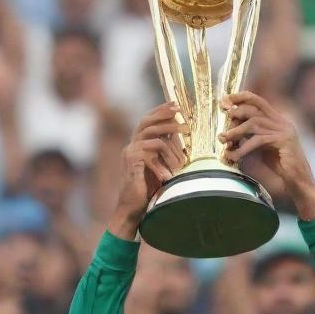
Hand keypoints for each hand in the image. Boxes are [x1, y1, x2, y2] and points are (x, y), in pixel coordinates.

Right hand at [109, 103, 186, 238]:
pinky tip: (168, 177)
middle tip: (181, 113)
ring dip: (170, 139)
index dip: (161, 111)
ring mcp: (129, 152)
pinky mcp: (131, 162)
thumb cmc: (148, 190)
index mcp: (138, 144)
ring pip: (151, 135)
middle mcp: (132, 145)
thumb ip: (165, 151)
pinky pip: (150, 154)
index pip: (148, 120)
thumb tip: (179, 136)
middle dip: (164, 114)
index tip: (176, 105)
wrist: (133, 208)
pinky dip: (162, 165)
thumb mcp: (161, 166)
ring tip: (184, 143)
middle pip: (147, 121)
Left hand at [219, 90, 314, 212]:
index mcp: (277, 120)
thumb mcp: (262, 147)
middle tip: (222, 123)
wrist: (299, 180)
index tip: (224, 102)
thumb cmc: (280, 166)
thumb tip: (229, 133)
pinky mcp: (283, 141)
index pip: (257, 100)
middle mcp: (282, 121)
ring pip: (254, 123)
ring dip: (235, 131)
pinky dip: (243, 148)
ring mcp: (284, 130)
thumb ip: (251, 136)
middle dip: (236, 112)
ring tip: (223, 140)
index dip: (240, 98)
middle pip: (255, 107)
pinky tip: (234, 156)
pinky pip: (258, 140)